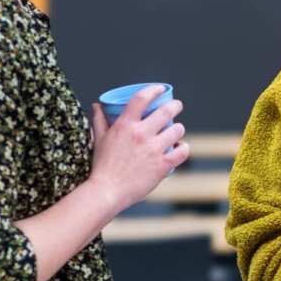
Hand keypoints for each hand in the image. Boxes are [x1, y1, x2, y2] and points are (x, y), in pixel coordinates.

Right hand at [88, 85, 189, 212]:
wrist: (107, 191)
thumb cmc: (102, 165)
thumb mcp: (99, 139)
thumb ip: (100, 120)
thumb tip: (97, 104)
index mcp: (125, 125)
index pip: (142, 98)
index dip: (154, 90)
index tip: (160, 89)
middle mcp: (141, 134)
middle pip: (167, 111)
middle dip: (175, 105)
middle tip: (176, 105)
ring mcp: (154, 150)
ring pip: (177, 130)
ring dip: (178, 128)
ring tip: (175, 130)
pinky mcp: (163, 165)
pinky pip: (182, 151)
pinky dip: (183, 148)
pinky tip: (180, 147)